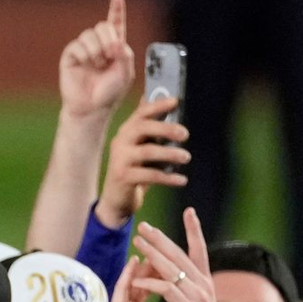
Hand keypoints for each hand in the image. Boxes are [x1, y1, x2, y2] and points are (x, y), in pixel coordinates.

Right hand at [58, 0, 134, 121]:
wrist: (91, 108)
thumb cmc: (109, 93)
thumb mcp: (124, 73)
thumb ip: (124, 54)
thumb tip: (116, 41)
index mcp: (114, 47)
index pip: (116, 24)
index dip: (117, 10)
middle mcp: (99, 45)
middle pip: (103, 26)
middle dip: (109, 38)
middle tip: (111, 54)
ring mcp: (84, 50)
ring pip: (90, 34)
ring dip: (97, 49)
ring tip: (98, 65)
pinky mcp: (71, 56)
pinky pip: (77, 45)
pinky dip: (84, 54)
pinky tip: (86, 64)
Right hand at [91, 255, 168, 301]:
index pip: (138, 297)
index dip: (150, 283)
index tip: (162, 271)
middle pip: (134, 286)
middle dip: (147, 270)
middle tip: (158, 255)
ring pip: (128, 284)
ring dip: (139, 268)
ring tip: (150, 252)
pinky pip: (121, 290)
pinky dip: (129, 275)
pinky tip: (136, 261)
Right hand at [96, 97, 189, 228]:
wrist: (115, 200)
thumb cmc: (134, 171)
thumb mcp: (141, 149)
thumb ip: (152, 132)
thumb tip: (171, 108)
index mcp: (126, 132)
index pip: (141, 113)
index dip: (158, 105)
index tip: (176, 101)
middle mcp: (120, 142)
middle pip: (142, 128)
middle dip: (165, 128)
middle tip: (185, 134)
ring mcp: (120, 160)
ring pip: (147, 151)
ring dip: (170, 154)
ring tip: (186, 157)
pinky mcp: (124, 177)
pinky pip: (150, 175)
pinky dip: (168, 178)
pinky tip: (182, 180)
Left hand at [131, 209, 225, 301]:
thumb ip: (185, 295)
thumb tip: (174, 286)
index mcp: (205, 284)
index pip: (199, 251)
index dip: (195, 231)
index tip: (190, 211)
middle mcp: (203, 285)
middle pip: (180, 255)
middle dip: (162, 239)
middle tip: (145, 226)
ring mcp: (197, 296)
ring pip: (172, 268)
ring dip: (153, 254)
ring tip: (137, 243)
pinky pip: (167, 290)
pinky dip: (151, 283)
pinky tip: (137, 280)